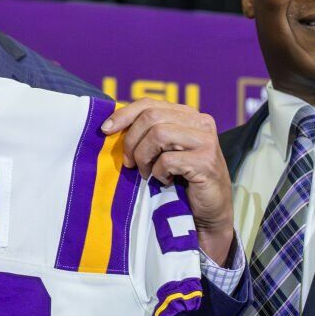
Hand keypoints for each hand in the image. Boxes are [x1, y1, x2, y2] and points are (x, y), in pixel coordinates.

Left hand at [103, 99, 234, 264]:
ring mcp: (206, 140)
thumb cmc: (181, 180)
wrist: (209, 211)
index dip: (124, 114)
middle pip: (151, 117)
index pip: (149, 104)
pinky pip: (168, 160)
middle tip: (130, 164)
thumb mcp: (163, 151)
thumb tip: (110, 126)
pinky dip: (159, 173)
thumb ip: (148, 134)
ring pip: (159, 134)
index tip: (105, 130)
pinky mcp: (206, 161)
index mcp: (187, 115)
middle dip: (132, 141)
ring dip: (144, 157)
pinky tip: (165, 181)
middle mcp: (200, 121)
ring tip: (147, 174)